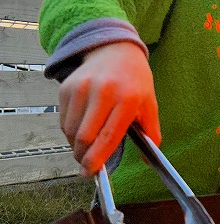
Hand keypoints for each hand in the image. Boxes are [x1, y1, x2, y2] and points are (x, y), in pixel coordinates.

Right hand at [58, 42, 160, 175]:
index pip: (108, 135)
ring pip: (70, 131)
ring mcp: (82, 89)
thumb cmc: (135, 81)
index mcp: (127, 99)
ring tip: (87, 146)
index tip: (91, 172)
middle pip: (84, 137)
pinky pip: (63, 120)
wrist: (115, 51)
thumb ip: (150, 132)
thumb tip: (148, 160)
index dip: (97, 157)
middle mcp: (102, 92)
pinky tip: (82, 128)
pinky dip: (70, 131)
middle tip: (88, 165)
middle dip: (83, 156)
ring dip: (76, 145)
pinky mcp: (66, 88)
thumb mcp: (150, 103)